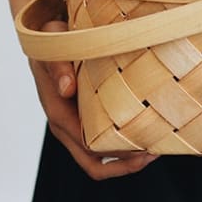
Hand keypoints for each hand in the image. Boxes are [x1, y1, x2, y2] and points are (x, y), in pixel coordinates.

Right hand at [30, 19, 158, 178]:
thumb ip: (58, 68)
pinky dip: (122, 146)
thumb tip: (66, 89)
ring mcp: (75, 124)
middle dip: (125, 165)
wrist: (47, 36)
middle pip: (94, 164)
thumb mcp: (53, 50)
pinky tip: (144, 132)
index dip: (117, 153)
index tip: (144, 147)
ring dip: (126, 160)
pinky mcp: (84, 118)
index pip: (88, 147)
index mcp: (59, 114)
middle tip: (154, 153)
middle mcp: (66, 126)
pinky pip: (101, 143)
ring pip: (99, 158)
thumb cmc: (53, 42)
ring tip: (155, 148)